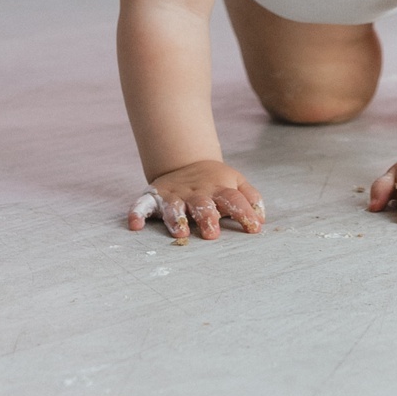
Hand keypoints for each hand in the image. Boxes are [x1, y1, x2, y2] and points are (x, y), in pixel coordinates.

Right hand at [128, 161, 264, 242]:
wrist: (185, 161)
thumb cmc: (216, 182)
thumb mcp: (236, 183)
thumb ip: (250, 199)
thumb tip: (261, 219)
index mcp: (219, 188)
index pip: (234, 199)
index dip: (244, 212)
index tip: (253, 228)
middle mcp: (196, 192)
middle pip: (203, 204)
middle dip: (207, 217)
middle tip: (212, 234)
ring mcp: (174, 194)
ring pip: (175, 207)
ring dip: (177, 219)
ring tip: (181, 233)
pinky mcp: (154, 197)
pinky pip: (143, 205)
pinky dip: (137, 213)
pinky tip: (135, 225)